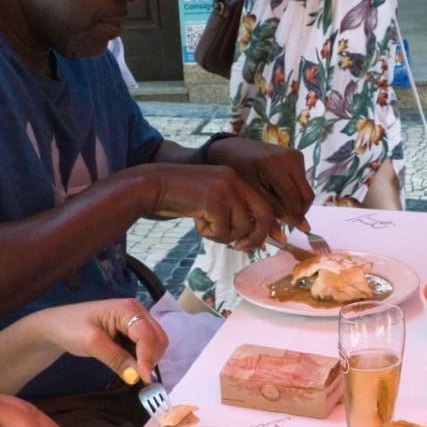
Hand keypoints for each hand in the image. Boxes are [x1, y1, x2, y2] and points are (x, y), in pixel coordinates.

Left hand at [29, 298, 166, 383]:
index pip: (147, 335)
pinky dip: (143, 359)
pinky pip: (146, 347)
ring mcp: (136, 322)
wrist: (55, 326)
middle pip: (158, 339)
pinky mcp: (132, 332)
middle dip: (152, 359)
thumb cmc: (70, 328)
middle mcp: (137, 312)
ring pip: (155, 344)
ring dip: (148, 360)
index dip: (148, 357)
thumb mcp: (91, 343)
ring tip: (132, 372)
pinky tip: (131, 366)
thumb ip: (116, 359)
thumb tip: (137, 377)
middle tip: (139, 378)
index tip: (144, 379)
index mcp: (128, 309)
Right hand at [139, 164, 281, 251]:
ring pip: (242, 227)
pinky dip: (210, 234)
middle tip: (240, 247)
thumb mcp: (209, 201)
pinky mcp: (214, 200)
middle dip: (256, 238)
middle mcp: (234, 180)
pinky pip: (223, 231)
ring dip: (224, 236)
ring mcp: (225, 188)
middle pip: (264, 215)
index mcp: (234, 178)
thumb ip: (230, 212)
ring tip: (206, 228)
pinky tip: (196, 222)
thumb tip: (248, 239)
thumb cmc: (178, 197)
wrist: (151, 185)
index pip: (264, 205)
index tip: (274, 239)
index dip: (269, 227)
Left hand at [203, 136, 312, 228]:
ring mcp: (295, 155)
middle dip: (296, 212)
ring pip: (306, 191)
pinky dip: (294, 194)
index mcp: (274, 165)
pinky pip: (302, 183)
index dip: (288, 218)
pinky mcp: (296, 155)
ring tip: (278, 208)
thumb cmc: (236, 175)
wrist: (231, 150)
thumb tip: (283, 240)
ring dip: (295, 204)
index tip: (283, 228)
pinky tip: (278, 196)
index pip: (292, 202)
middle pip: (305, 197)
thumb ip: (267, 216)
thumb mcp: (249, 196)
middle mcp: (289, 157)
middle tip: (282, 220)